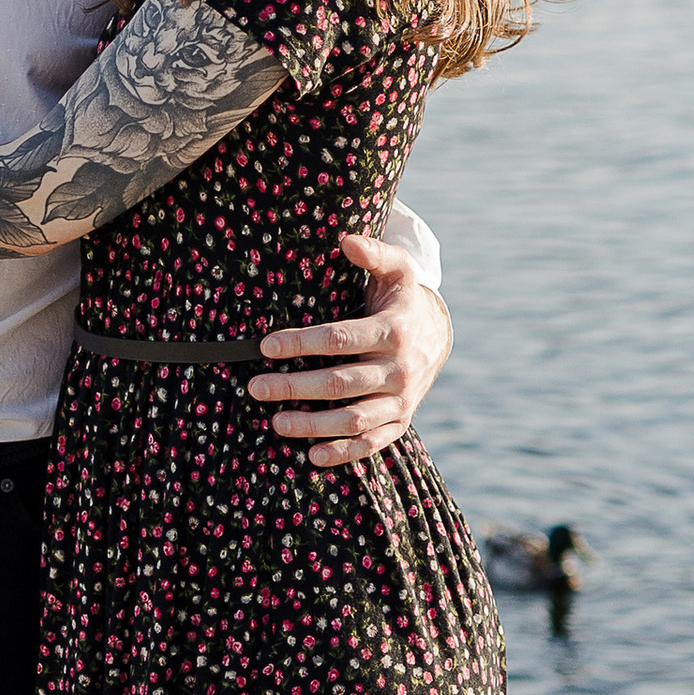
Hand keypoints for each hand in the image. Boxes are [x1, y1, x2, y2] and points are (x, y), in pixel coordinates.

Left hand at [246, 232, 452, 468]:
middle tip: (256, 387)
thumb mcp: (396, 266)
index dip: (301, 342)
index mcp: (393, 330)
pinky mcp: (401, 420)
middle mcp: (399, 369)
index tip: (265, 346)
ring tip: (276, 421)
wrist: (436, 334)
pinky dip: (343, 452)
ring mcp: (402, 400)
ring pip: (354, 419)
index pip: (340, 338)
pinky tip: (312, 455)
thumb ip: (373, 252)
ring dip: (313, 425)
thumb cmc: (402, 296)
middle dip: (296, 387)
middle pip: (341, 383)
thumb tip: (346, 240)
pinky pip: (371, 442)